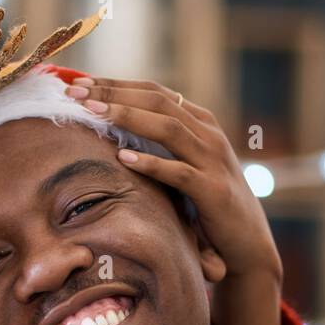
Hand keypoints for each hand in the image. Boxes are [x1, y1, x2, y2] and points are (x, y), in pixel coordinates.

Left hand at [65, 77, 283, 324]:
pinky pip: (179, 174)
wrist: (248, 242)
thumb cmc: (209, 204)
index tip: (79, 82)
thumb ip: (162, 146)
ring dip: (128, 117)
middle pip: (158, 102)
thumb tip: (115, 131)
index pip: (155, 93)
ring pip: (168, 129)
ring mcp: (213, 161)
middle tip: (76, 91)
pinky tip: (123, 158)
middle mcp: (209, 135)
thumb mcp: (187, 166)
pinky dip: (151, 164)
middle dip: (115, 94)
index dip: (117, 84)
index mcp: (201, 124)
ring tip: (93, 114)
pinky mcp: (213, 192)